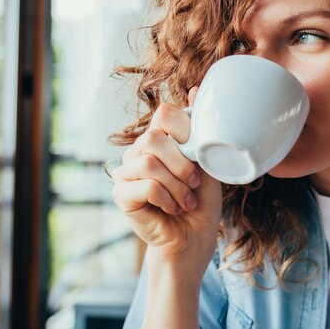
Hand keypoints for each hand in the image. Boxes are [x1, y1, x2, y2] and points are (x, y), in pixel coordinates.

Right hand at [111, 87, 222, 267]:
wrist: (194, 239)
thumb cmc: (202, 202)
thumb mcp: (208, 162)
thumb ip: (200, 130)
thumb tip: (196, 89)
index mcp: (159, 140)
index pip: (164, 114)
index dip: (185, 131)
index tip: (199, 155)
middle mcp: (138, 152)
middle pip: (155, 137)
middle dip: (182, 163)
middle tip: (195, 183)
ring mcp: (125, 172)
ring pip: (149, 162)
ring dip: (177, 185)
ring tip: (186, 200)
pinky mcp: (121, 195)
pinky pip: (144, 185)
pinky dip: (167, 198)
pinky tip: (173, 209)